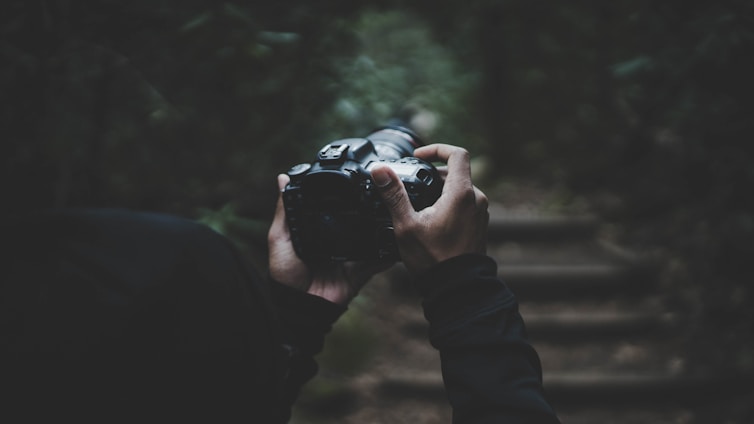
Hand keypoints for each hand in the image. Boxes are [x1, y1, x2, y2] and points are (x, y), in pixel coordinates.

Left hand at [268, 174, 391, 304]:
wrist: (298, 307)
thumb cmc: (284, 274)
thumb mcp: (279, 238)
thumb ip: (285, 210)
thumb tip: (283, 178)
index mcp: (319, 232)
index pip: (335, 210)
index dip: (344, 197)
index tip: (356, 178)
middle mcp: (337, 242)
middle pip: (357, 223)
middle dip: (369, 210)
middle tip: (381, 191)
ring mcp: (350, 258)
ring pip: (371, 239)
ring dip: (382, 228)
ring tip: (395, 210)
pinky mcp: (360, 272)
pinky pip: (377, 262)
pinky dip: (389, 253)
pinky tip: (399, 240)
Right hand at [370, 144, 488, 274]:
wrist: (457, 290)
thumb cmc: (433, 260)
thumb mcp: (407, 225)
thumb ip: (393, 194)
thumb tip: (380, 169)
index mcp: (462, 193)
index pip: (456, 154)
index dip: (436, 149)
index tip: (419, 157)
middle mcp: (477, 200)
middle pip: (456, 173)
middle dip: (432, 174)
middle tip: (411, 185)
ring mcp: (481, 214)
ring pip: (460, 190)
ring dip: (440, 191)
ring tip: (418, 206)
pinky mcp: (479, 226)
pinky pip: (464, 205)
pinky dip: (448, 204)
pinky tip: (431, 221)